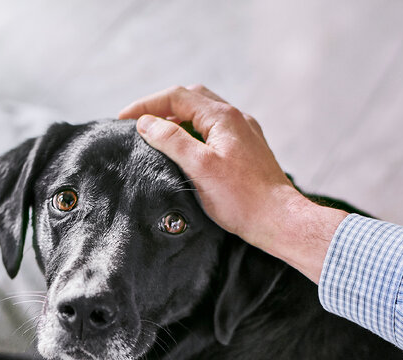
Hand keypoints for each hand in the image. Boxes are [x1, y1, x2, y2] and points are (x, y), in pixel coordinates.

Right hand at [119, 85, 347, 281]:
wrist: (279, 220)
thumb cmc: (242, 199)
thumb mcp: (200, 167)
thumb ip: (172, 141)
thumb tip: (146, 123)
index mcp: (223, 117)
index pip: (177, 97)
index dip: (147, 105)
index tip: (124, 119)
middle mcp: (236, 118)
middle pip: (191, 99)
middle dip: (162, 106)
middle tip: (139, 123)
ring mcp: (243, 133)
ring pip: (203, 114)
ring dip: (177, 119)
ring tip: (157, 136)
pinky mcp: (247, 149)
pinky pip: (214, 130)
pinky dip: (193, 132)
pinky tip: (186, 150)